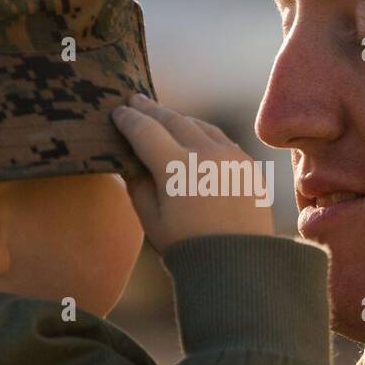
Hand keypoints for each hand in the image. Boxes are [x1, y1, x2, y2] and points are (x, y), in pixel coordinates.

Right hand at [112, 94, 273, 250]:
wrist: (238, 266)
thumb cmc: (188, 248)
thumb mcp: (151, 220)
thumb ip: (137, 185)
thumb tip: (130, 161)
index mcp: (175, 167)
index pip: (144, 130)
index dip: (127, 119)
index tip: (117, 111)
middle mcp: (205, 154)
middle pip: (173, 120)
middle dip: (151, 109)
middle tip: (136, 99)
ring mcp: (230, 157)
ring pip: (200, 126)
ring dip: (179, 119)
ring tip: (164, 115)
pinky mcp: (248, 166)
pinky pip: (222, 140)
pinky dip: (203, 133)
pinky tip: (196, 135)